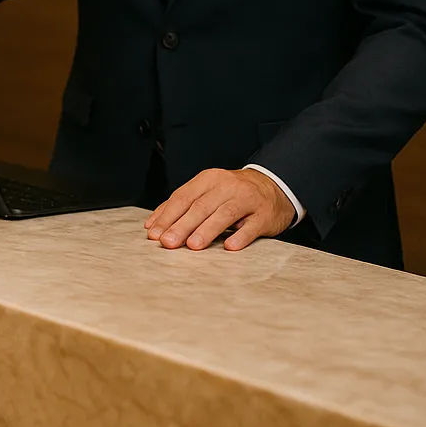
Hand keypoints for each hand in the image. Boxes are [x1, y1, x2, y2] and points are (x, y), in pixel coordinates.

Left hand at [144, 167, 295, 251]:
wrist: (273, 186)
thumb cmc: (232, 193)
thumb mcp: (207, 191)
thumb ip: (181, 205)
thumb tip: (152, 225)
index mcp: (208, 179)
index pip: (183, 197)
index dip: (167, 216)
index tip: (154, 233)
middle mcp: (227, 186)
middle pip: (200, 206)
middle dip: (181, 225)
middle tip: (168, 242)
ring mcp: (247, 200)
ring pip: (224, 214)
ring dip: (207, 230)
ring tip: (192, 246)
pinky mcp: (264, 215)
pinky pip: (252, 226)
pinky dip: (241, 236)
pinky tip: (230, 246)